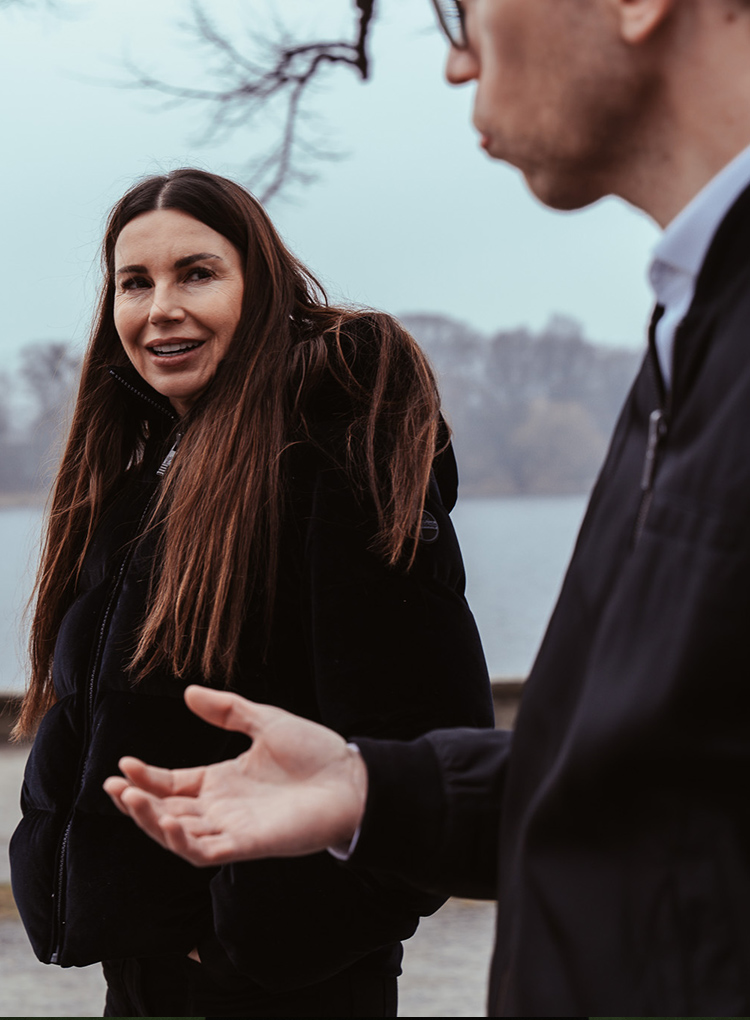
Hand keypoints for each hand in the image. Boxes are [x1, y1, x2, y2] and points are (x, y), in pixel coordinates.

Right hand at [103, 686, 367, 866]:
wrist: (352, 778)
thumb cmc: (315, 752)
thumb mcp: (264, 721)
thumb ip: (227, 710)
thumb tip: (188, 692)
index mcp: (223, 781)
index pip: (173, 785)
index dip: (146, 778)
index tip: (124, 763)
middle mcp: (223, 808)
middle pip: (167, 812)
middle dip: (136, 803)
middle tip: (112, 785)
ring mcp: (233, 828)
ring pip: (177, 835)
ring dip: (149, 820)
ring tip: (128, 798)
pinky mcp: (248, 845)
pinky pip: (205, 850)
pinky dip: (182, 840)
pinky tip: (167, 820)